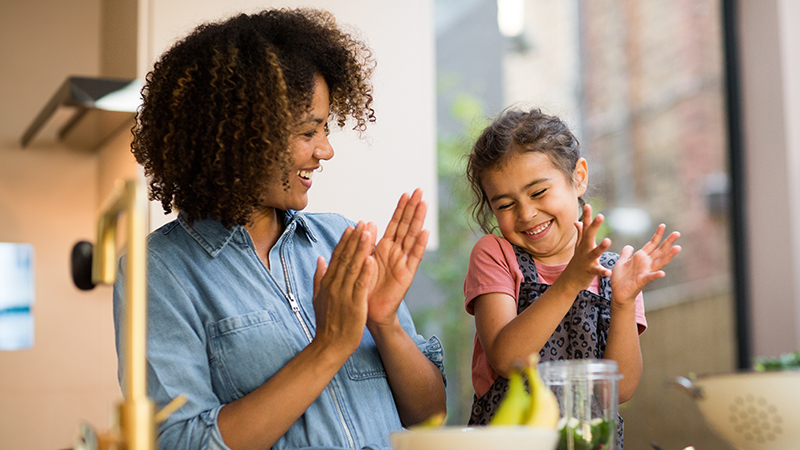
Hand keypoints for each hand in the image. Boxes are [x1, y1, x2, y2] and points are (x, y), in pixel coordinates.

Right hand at [312, 222, 376, 355]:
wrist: (329, 346)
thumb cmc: (327, 323)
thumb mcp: (318, 297)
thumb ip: (319, 277)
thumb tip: (319, 259)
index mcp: (328, 283)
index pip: (337, 257)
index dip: (345, 241)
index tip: (352, 226)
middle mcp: (334, 285)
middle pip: (345, 258)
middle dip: (355, 239)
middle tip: (363, 222)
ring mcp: (343, 295)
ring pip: (353, 267)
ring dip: (361, 249)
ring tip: (368, 233)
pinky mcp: (354, 305)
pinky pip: (360, 286)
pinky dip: (365, 272)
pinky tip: (371, 259)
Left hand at [367, 189, 429, 325]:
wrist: (368, 312)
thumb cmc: (364, 287)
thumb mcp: (361, 260)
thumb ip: (365, 242)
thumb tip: (366, 222)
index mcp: (384, 248)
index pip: (394, 224)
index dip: (401, 209)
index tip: (406, 193)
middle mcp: (396, 253)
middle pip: (406, 226)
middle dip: (412, 208)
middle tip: (420, 190)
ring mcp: (403, 263)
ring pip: (411, 237)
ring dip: (418, 220)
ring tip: (424, 203)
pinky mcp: (406, 275)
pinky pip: (414, 257)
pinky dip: (419, 244)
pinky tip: (425, 231)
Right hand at [561, 204, 612, 291]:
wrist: (570, 280)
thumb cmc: (577, 261)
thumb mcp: (578, 247)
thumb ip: (580, 233)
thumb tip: (577, 221)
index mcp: (584, 243)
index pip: (585, 227)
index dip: (587, 217)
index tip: (588, 205)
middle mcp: (584, 249)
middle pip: (589, 236)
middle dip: (594, 226)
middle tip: (600, 216)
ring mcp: (587, 260)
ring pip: (594, 252)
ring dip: (601, 247)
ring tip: (608, 241)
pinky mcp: (590, 271)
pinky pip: (597, 271)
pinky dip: (603, 271)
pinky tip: (608, 271)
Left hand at [610, 224, 680, 304]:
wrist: (618, 292)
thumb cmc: (620, 278)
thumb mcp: (621, 262)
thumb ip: (626, 254)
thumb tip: (629, 246)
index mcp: (641, 257)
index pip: (651, 244)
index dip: (657, 235)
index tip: (663, 225)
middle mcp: (646, 263)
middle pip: (659, 251)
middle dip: (668, 242)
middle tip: (677, 233)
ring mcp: (645, 272)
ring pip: (659, 262)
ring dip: (669, 255)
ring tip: (678, 248)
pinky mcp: (642, 281)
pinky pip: (650, 277)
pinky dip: (656, 275)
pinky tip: (662, 273)